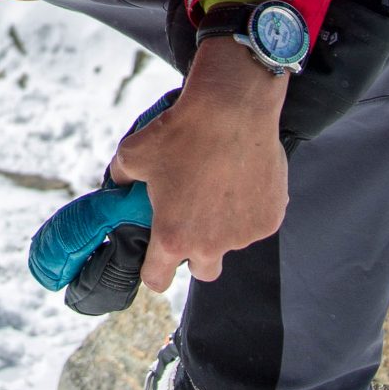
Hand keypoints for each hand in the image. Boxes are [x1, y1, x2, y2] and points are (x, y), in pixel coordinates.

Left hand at [108, 37, 288, 288]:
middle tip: (192, 220)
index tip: (155, 258)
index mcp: (173, 236)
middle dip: (196, 252)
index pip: (157, 280)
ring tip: (220, 186)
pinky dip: (249, 208)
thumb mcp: (132, 154)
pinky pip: (256, 223)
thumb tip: (118, 185)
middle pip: (203, 270)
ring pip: (232, 242)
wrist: (232, 109)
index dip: (152, 270)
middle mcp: (210, 244)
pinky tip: (242, 178)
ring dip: (225, 226)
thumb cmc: (181, 132)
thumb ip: (121, 179)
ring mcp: (243, 234)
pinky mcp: (270, 219)